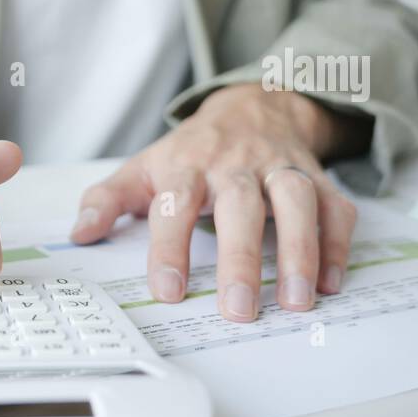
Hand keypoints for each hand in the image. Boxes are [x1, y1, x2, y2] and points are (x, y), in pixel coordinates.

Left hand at [70, 84, 365, 322]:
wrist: (252, 106)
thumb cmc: (191, 152)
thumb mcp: (141, 169)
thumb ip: (107, 201)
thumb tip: (79, 234)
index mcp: (187, 167)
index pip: (175, 206)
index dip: (170, 247)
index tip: (168, 290)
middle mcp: (236, 166)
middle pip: (241, 207)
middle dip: (240, 259)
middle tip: (239, 310)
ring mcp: (280, 169)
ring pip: (297, 203)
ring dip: (300, 252)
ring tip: (296, 301)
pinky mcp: (317, 178)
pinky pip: (334, 208)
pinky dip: (337, 245)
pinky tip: (332, 284)